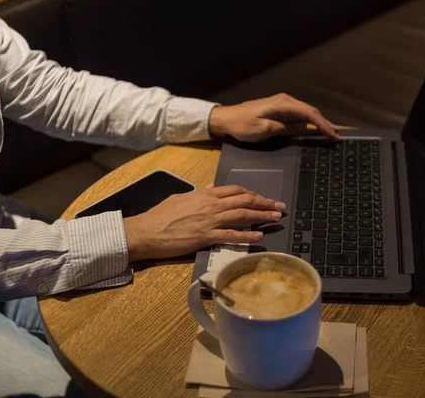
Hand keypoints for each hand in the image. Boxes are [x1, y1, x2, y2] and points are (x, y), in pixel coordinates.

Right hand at [122, 185, 284, 261]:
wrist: (145, 231)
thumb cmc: (159, 216)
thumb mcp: (180, 198)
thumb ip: (198, 193)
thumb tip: (211, 187)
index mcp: (203, 195)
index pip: (234, 191)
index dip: (252, 194)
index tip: (262, 198)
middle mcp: (210, 205)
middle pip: (243, 201)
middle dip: (264, 203)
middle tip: (279, 206)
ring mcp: (208, 221)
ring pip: (241, 215)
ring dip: (261, 216)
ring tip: (276, 218)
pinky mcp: (205, 237)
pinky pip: (230, 235)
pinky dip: (247, 236)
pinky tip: (259, 237)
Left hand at [209, 93, 339, 141]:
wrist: (227, 118)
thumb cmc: (242, 125)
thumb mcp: (264, 129)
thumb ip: (285, 128)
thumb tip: (304, 127)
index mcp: (282, 104)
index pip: (309, 114)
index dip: (323, 125)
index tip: (333, 136)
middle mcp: (286, 101)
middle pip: (311, 111)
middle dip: (325, 123)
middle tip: (337, 137)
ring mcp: (283, 104)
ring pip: (306, 113)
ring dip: (319, 123)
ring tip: (330, 134)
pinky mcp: (280, 109)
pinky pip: (299, 115)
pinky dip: (309, 122)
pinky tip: (315, 129)